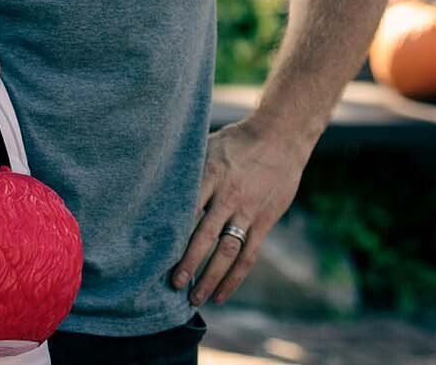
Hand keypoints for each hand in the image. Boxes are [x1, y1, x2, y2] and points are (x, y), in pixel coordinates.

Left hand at [170, 118, 308, 305]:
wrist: (281, 137)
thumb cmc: (237, 140)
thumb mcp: (208, 145)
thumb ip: (188, 167)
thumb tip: (154, 180)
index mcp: (210, 174)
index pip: (186, 208)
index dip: (171, 232)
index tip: (154, 251)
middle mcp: (228, 195)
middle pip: (204, 235)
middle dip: (188, 262)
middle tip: (173, 284)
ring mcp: (248, 211)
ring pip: (227, 251)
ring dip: (210, 278)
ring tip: (195, 299)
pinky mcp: (264, 221)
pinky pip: (248, 255)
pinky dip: (234, 278)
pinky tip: (221, 294)